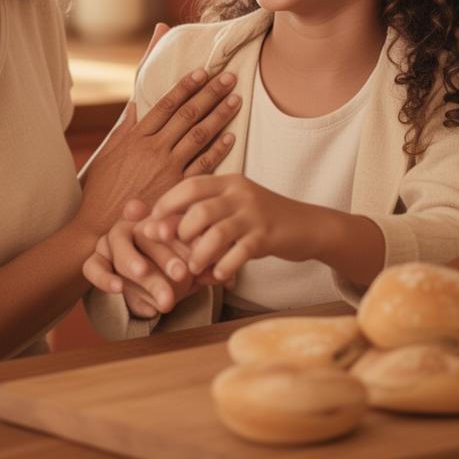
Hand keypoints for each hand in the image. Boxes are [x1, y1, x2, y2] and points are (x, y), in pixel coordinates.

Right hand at [74, 60, 241, 239]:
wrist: (102, 228)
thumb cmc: (102, 191)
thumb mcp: (106, 155)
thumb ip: (123, 130)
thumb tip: (134, 105)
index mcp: (136, 137)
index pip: (166, 104)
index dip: (185, 87)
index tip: (201, 72)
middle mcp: (154, 149)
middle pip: (187, 115)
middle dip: (209, 93)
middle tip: (228, 78)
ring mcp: (168, 168)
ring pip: (199, 135)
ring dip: (219, 115)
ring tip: (235, 99)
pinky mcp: (177, 189)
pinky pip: (202, 166)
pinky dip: (218, 150)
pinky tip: (231, 136)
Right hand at [82, 200, 222, 317]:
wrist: (140, 283)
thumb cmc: (169, 269)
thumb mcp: (188, 268)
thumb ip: (203, 270)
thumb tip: (226, 279)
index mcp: (155, 221)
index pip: (164, 221)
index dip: (177, 232)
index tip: (190, 245)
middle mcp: (132, 226)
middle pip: (143, 236)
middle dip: (164, 256)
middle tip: (183, 275)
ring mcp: (110, 243)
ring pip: (119, 250)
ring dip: (134, 264)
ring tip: (146, 276)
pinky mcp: (95, 261)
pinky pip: (93, 266)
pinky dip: (104, 277)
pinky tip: (118, 289)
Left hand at [144, 174, 325, 282]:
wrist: (307, 225)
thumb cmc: (260, 218)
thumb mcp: (233, 205)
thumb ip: (204, 210)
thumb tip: (161, 223)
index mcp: (228, 182)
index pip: (190, 186)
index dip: (167, 204)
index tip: (152, 222)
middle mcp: (240, 193)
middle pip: (200, 209)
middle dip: (180, 231)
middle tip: (170, 249)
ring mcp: (255, 214)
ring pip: (217, 233)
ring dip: (199, 254)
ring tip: (192, 267)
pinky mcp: (267, 236)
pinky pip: (239, 252)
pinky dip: (224, 266)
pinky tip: (217, 276)